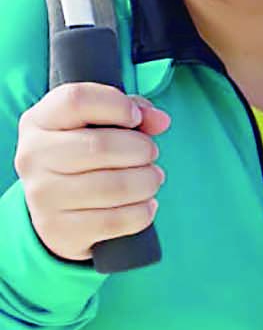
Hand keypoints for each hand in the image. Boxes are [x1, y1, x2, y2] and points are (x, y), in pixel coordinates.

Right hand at [15, 84, 169, 260]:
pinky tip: (148, 204)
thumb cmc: (84, 158)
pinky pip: (115, 221)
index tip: (136, 117)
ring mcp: (43, 196)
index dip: (116, 105)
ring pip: (114, 187)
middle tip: (151, 154)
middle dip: (142, 149)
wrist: (59, 213)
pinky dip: (143, 212)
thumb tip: (160, 121)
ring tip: (153, 178)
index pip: (77, 100)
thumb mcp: (99, 126)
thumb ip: (132, 112)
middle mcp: (33, 156)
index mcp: (39, 121)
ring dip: (147, 182)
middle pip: (101, 146)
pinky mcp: (59, 229)